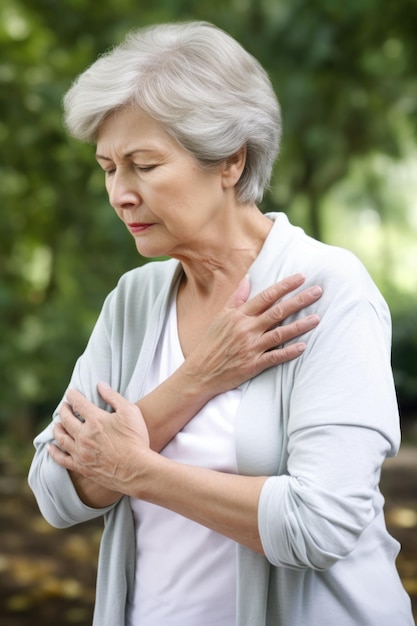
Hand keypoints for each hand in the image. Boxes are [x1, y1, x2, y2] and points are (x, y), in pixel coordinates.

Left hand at [49, 383, 150, 496]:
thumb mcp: (130, 412)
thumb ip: (113, 397)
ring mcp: (81, 452)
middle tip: (63, 407)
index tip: (71, 393)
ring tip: (56, 424)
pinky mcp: (82, 467)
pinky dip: (55, 452)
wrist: (137, 469)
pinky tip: (51, 448)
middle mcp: (84, 435)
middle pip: (66, 419)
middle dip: (64, 410)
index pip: (78, 403)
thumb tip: (100, 385)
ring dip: (57, 429)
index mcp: (95, 419)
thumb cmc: (136, 439)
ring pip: (61, 438)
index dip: (73, 396)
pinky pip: (62, 459)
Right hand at [180, 273, 320, 395]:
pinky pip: (275, 357)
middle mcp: (246, 329)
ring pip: (280, 333)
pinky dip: (289, 352)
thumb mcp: (221, 317)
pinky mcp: (253, 364)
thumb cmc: (211, 343)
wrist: (200, 372)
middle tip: (318, 291)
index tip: (301, 277)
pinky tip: (303, 346)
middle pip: (277, 311)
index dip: (284, 286)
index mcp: (238, 315)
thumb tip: (248, 278)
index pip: (265, 296)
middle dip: (299, 300)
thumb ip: (236, 298)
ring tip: (317, 318)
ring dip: (300, 325)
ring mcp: (251, 347)